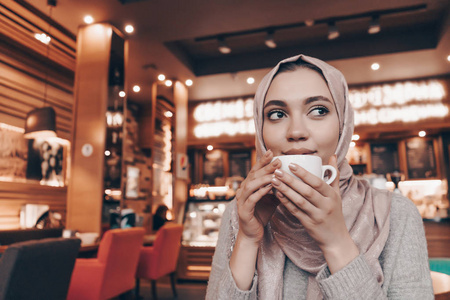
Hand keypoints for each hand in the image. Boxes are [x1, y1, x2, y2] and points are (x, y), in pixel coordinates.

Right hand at [235, 149, 279, 244]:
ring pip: (251, 185)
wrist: (253, 233)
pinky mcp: (244, 210)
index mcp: (248, 186)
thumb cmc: (262, 214)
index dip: (262, 161)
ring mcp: (241, 200)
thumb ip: (277, 188)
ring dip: (264, 178)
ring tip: (275, 173)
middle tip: (277, 160)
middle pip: (253, 175)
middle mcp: (243, 191)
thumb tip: (290, 177)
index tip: (271, 152)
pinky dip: (261, 192)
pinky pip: (252, 198)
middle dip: (266, 167)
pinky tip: (270, 188)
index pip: (255, 170)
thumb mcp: (271, 198)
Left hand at [271, 155, 358, 272]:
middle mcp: (325, 205)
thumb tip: (332, 156)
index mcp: (332, 196)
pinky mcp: (308, 224)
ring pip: (299, 201)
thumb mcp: (337, 195)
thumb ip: (333, 175)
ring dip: (285, 190)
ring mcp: (317, 215)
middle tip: (277, 171)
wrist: (336, 239)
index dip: (304, 173)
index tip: (291, 164)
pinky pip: (295, 211)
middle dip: (290, 180)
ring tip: (274, 180)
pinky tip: (277, 194)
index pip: (317, 182)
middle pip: (306, 191)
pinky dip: (286, 202)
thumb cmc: (335, 213)